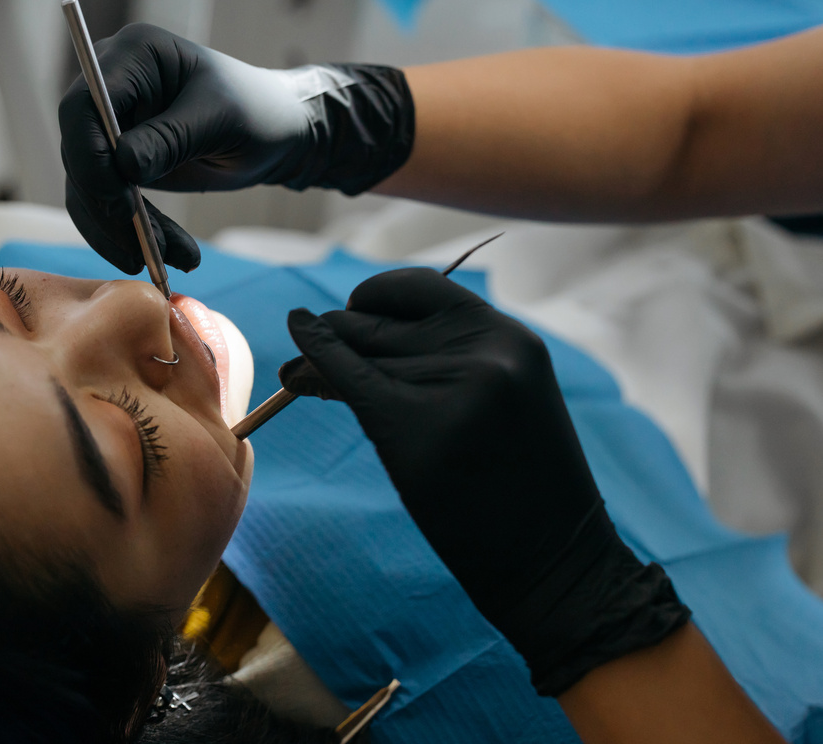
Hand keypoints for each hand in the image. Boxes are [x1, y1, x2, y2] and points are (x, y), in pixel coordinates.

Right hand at [58, 23, 413, 273]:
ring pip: (88, 186)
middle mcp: (112, 88)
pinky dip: (132, 232)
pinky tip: (171, 253)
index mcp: (133, 57)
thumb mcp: (220, 120)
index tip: (118, 202)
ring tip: (169, 258)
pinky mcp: (120, 162)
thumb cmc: (258, 110)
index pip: (82, 106)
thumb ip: (171, 138)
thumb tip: (123, 166)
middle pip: (78, 151)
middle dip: (104, 205)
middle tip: (138, 248)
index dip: (89, 157)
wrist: (279, 133)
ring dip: (119, 229)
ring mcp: (113, 127)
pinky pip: (107, 203)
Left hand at [280, 268, 689, 695]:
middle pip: (377, 324)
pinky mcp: (415, 428)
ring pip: (356, 354)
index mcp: (510, 338)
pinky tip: (297, 346)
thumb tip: (344, 329)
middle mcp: (485, 352)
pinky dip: (313, 358)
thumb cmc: (522, 489)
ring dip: (317, 361)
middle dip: (336, 335)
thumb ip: (443, 360)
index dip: (376, 297)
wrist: (556, 564)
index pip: (420, 287)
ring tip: (295, 377)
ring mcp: (451, 388)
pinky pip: (346, 376)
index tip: (353, 314)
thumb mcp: (500, 401)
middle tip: (303, 357)